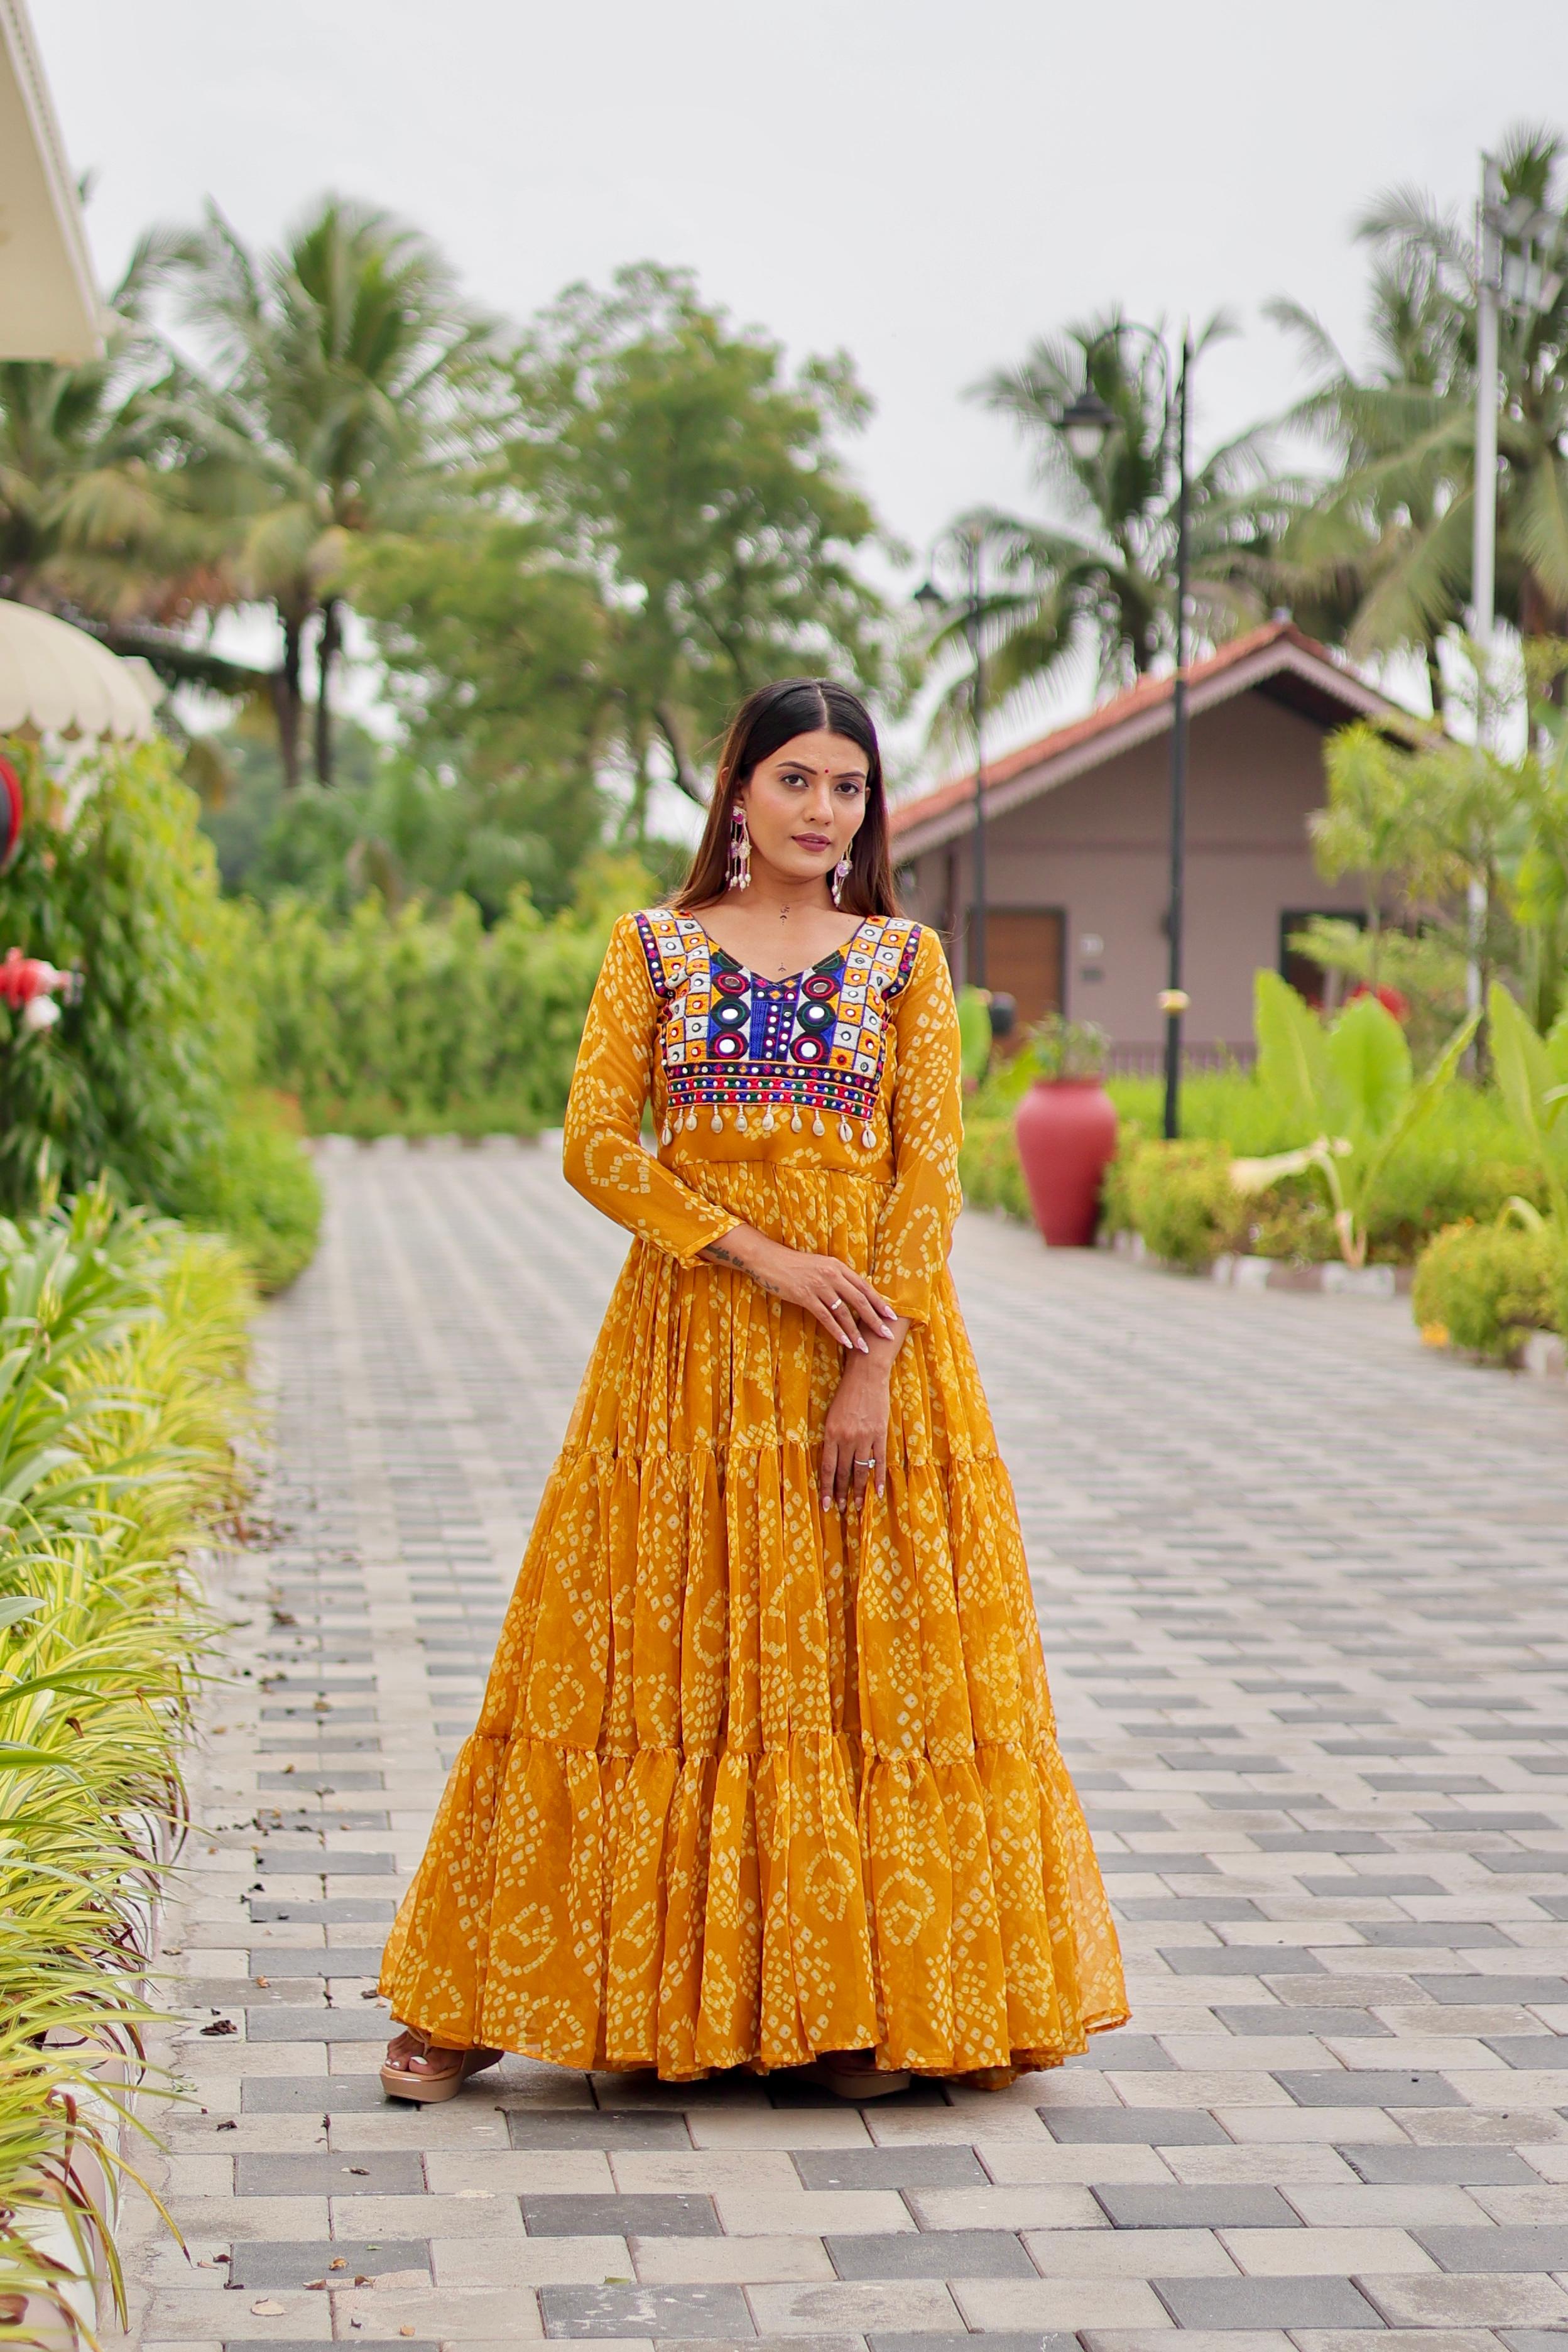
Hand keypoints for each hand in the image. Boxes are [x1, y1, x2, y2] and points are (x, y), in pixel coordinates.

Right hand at [700, 1226, 897, 1352]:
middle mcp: (832, 1274)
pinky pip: (825, 1317)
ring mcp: (818, 1285)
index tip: (891, 1316)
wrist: (769, 1260)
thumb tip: (852, 1293)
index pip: (864, 1286)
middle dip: (875, 1319)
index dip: (879, 1302)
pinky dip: (837, 1331)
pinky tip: (845, 1342)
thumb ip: (836, 1277)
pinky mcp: (805, 1296)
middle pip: (859, 1300)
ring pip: (844, 1312)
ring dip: (856, 1331)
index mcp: (837, 1266)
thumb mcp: (819, 1266)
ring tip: (865, 1347)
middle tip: (886, 1335)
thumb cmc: (794, 1265)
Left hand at [821, 1352, 892, 1510]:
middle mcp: (847, 1438)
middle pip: (844, 1472)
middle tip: (840, 1510)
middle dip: (841, 1493)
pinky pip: (879, 1460)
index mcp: (831, 1433)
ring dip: (858, 1490)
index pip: (828, 1468)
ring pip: (860, 1470)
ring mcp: (865, 1437)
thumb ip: (832, 1438)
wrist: (866, 1376)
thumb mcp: (832, 1415)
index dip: (827, 1488)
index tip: (826, 1504)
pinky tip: (878, 1492)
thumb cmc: (846, 1393)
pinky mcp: (880, 1434)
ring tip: (856, 1506)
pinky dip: (879, 1477)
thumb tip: (832, 1462)